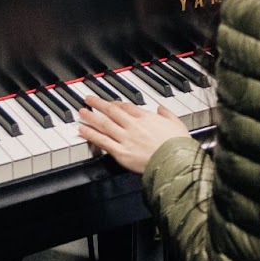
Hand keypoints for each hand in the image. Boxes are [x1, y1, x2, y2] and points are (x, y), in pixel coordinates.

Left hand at [76, 95, 191, 173]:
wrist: (174, 161)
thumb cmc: (178, 145)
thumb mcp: (177, 123)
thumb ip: (167, 114)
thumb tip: (161, 108)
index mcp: (146, 118)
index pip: (127, 107)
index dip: (116, 104)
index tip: (110, 102)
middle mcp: (133, 125)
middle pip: (111, 111)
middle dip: (98, 104)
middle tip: (88, 99)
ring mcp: (125, 138)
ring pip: (104, 124)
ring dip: (91, 117)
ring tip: (81, 113)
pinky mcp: (121, 152)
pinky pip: (102, 142)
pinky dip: (91, 135)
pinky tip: (82, 131)